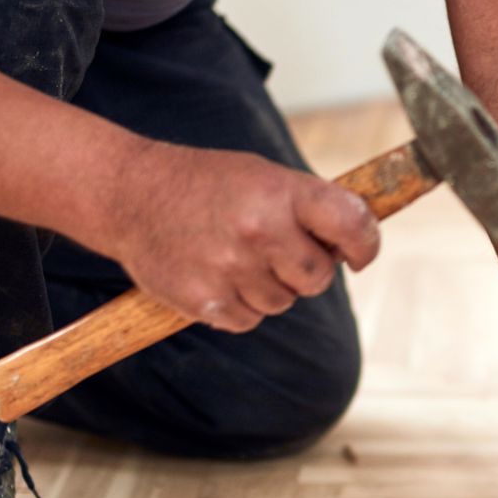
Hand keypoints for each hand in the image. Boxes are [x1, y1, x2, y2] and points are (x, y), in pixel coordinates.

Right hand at [105, 142, 379, 331]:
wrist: (132, 195)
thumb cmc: (208, 185)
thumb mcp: (263, 176)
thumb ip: (308, 207)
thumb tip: (353, 247)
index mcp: (280, 192)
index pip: (351, 223)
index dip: (365, 244)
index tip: (360, 255)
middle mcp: (259, 230)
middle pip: (318, 278)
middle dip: (306, 270)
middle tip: (277, 250)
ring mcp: (230, 268)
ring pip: (282, 302)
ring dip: (268, 287)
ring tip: (235, 255)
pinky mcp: (205, 300)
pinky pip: (248, 321)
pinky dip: (239, 306)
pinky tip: (217, 275)